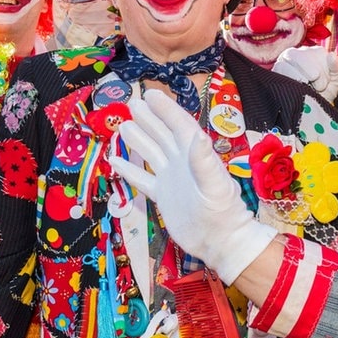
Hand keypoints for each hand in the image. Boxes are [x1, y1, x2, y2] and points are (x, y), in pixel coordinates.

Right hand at [110, 91, 275, 282]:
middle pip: (162, 135)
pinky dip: (129, 170)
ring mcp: (171, 178)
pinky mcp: (163, 195)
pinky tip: (115, 160)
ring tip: (123, 126)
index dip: (166, 109)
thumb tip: (197, 135)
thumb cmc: (222, 213)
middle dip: (149, 119)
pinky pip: (142, 178)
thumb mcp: (215, 186)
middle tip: (133, 104)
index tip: (150, 95)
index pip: (179, 125)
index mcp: (195, 155)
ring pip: (151, 153)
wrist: (219, 242)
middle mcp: (181, 162)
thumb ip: (205, 161)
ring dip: (138, 140)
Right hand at [273, 45, 337, 100]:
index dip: (323, 70)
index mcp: (316, 53)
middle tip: (317, 88)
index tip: (325, 85)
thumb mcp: (335, 82)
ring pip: (290, 57)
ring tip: (306, 88)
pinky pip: (280, 67)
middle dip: (312, 74)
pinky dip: (289, 77)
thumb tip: (331, 55)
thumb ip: (337, 67)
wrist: (310, 108)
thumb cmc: (323, 93)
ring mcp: (286, 59)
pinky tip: (296, 88)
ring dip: (299, 76)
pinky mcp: (277, 68)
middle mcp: (300, 52)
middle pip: (303, 55)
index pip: (319, 53)